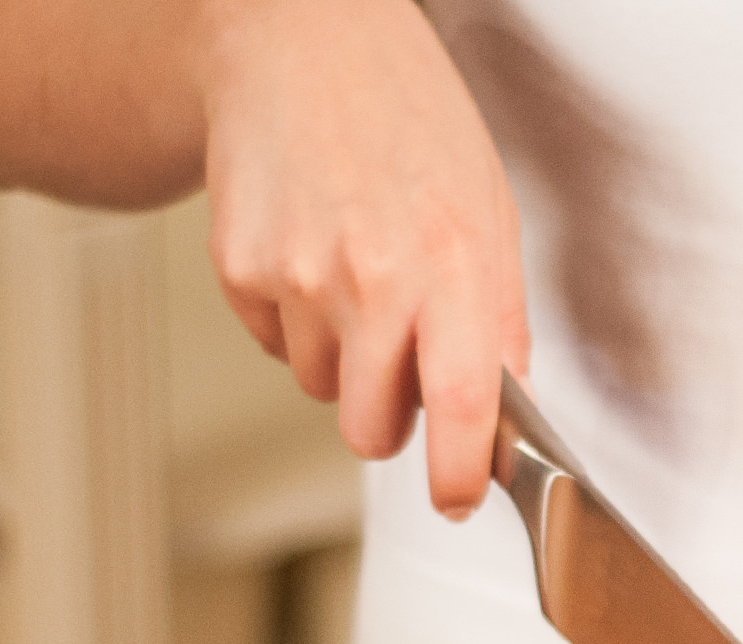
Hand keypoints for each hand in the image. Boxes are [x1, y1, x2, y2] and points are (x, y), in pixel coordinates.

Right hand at [197, 0, 528, 512]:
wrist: (301, 43)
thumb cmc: (408, 121)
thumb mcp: (489, 214)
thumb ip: (500, 320)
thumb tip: (503, 410)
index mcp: (453, 265)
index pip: (461, 407)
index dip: (458, 475)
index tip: (456, 499)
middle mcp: (374, 277)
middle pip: (371, 429)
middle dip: (389, 418)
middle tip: (401, 360)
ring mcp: (298, 275)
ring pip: (322, 389)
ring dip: (342, 358)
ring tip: (355, 272)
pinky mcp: (238, 267)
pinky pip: (274, 345)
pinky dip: (293, 320)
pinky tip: (310, 250)